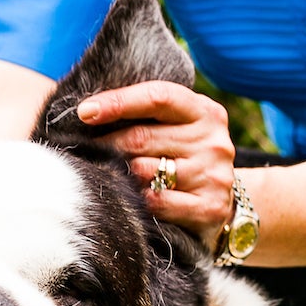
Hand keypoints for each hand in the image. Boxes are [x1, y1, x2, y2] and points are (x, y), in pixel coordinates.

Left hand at [77, 82, 234, 250]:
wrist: (225, 204)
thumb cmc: (183, 156)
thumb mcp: (175, 126)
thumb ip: (142, 112)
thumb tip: (81, 105)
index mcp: (204, 111)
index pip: (158, 97)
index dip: (118, 102)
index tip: (84, 111)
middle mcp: (213, 141)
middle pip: (142, 137)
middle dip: (105, 144)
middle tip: (81, 150)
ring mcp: (214, 175)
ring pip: (144, 171)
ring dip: (118, 173)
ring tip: (105, 174)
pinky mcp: (209, 208)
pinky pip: (155, 201)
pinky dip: (136, 201)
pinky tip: (129, 200)